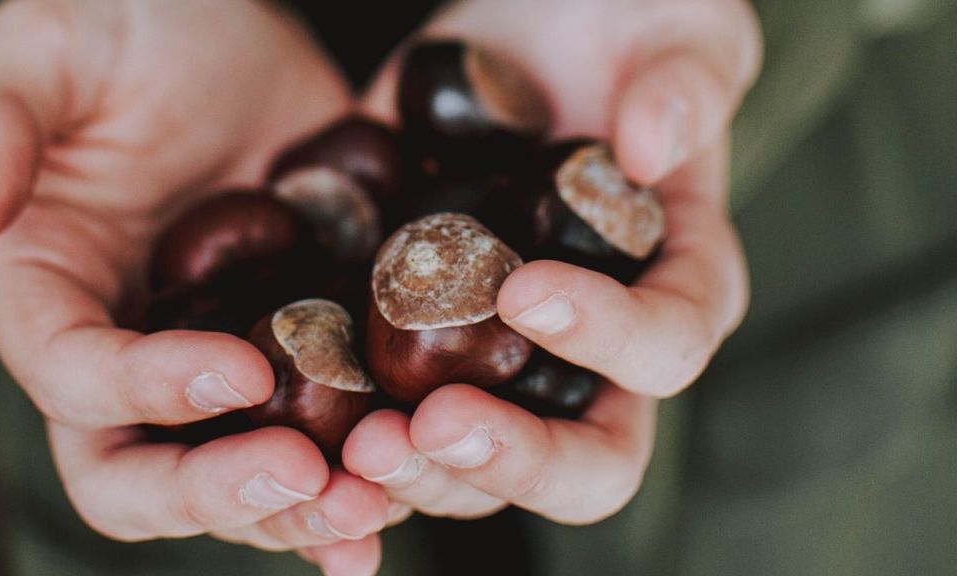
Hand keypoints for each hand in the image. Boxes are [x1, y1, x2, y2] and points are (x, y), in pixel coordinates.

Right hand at [0, 1, 386, 571]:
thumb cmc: (128, 25)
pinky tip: (395, 495)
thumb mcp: (53, 46)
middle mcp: (118, 346)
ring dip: (294, 508)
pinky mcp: (284, 351)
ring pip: (225, 476)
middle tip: (306, 479)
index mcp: (44, 288)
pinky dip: (342, 477)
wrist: (228, 29)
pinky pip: (306, 436)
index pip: (74, 373)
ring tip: (370, 505)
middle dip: (214, 490)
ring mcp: (203, 361)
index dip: (147, 389)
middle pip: (133, 471)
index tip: (245, 372)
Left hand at [344, 0, 760, 522]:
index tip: (526, 292)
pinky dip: (352, 434)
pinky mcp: (421, 335)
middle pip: (582, 458)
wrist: (530, 28)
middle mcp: (594, 347)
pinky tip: (300, 423)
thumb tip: (650, 146)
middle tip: (429, 425)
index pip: (666, 349)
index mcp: (675, 286)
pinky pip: (393, 410)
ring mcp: (501, 354)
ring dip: (421, 471)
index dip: (609, 340)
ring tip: (357, 444)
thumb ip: (686, 83)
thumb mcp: (679, 32)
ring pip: (479, 460)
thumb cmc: (628, 27)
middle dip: (510, 459)